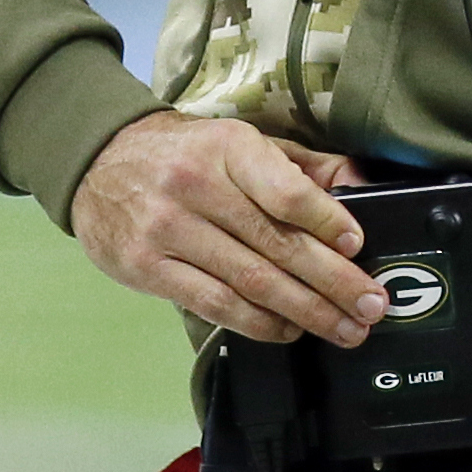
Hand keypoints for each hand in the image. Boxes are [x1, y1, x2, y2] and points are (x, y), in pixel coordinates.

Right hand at [71, 111, 389, 346]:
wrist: (100, 161)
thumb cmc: (189, 153)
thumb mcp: (244, 141)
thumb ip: (304, 166)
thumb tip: (363, 187)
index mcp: (229, 147)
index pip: (285, 191)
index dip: (327, 221)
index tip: (359, 246)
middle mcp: (197, 187)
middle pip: (276, 244)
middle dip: (332, 281)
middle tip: (372, 304)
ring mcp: (168, 230)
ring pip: (250, 281)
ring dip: (306, 311)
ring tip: (345, 328)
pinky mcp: (147, 268)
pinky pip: (215, 304)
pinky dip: (259, 323)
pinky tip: (289, 330)